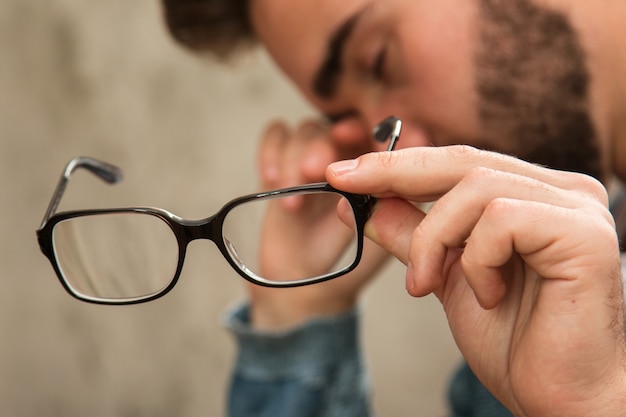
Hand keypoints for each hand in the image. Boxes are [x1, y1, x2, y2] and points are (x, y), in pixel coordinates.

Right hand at [248, 118, 390, 329]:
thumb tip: (387, 185)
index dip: (382, 132)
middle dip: (329, 144)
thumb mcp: (382, 242)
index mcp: (383, 168)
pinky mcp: (284, 164)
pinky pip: (277, 135)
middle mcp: (352, 155)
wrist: (312, 287)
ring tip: (294, 200)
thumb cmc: (355, 265)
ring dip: (297, 158)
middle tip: (317, 171)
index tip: (369, 145)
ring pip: (309, 129)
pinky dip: (271, 150)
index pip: (387, 134)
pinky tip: (271, 180)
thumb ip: (391, 215)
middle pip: (344, 125)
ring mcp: (316, 157)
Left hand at [327, 145, 625, 415]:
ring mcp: (577, 208)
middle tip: (347, 187)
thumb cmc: (514, 341)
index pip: (456, 162)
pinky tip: (488, 295)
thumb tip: (362, 202)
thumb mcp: (444, 276)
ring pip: (475, 189)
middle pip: (463, 160)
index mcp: (532, 194)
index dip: (397, 164)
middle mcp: (560, 191)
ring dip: (435, 240)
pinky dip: (476, 261)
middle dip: (395, 174)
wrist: (560, 398)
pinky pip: (501, 221)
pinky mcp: (585, 233)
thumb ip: (410, 234)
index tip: (343, 174)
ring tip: (427, 284)